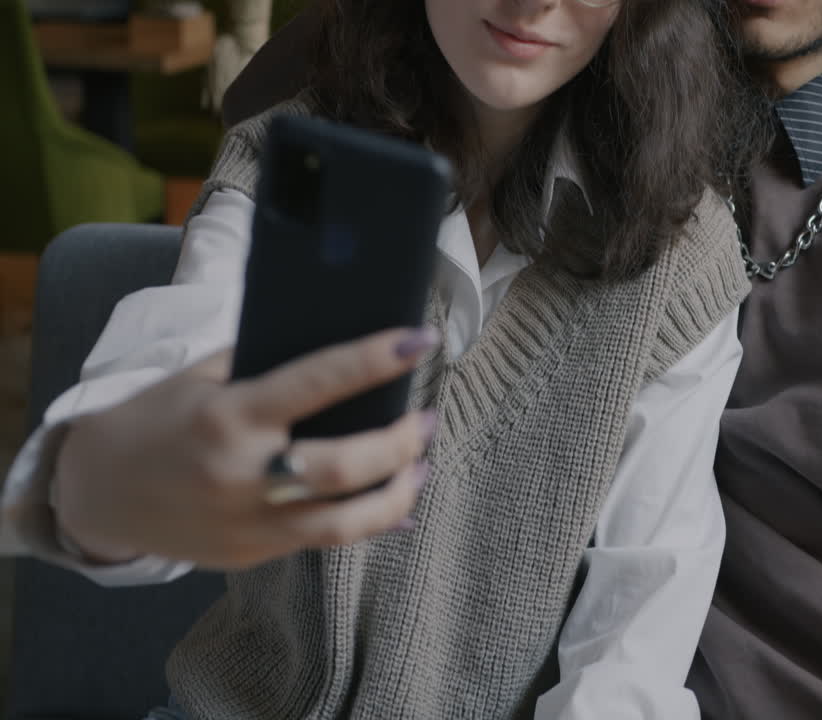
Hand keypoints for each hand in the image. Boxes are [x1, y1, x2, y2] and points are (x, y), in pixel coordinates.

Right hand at [52, 327, 439, 569]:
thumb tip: (345, 354)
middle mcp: (242, 475)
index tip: (420, 339)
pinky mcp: (252, 554)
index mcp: (228, 416)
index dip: (377, 358)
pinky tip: (394, 499)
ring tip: (421, 464)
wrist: (96, 492)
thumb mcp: (200, 378)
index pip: (319, 381)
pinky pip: (325, 541)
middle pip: (347, 467)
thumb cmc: (156, 419)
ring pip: (348, 522)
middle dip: (402, 441)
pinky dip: (369, 521)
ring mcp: (248, 523)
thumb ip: (265, 366)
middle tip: (426, 419)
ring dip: (399, 492)